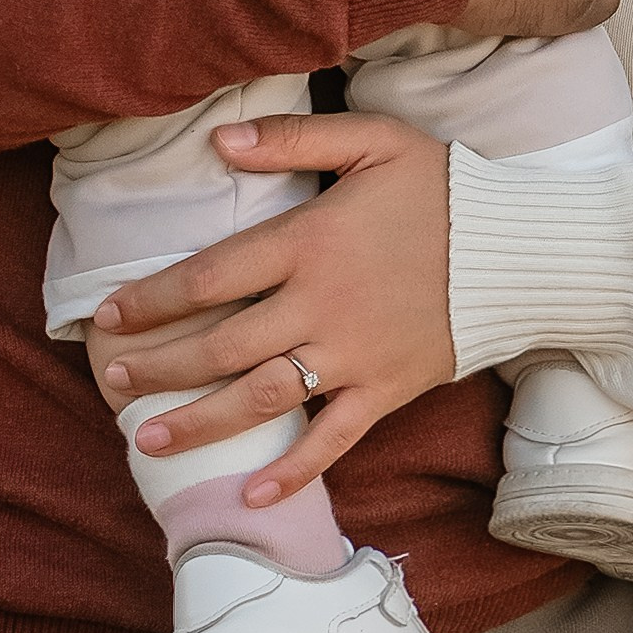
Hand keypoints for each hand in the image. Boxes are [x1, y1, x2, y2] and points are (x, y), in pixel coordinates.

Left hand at [89, 114, 454, 497]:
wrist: (523, 249)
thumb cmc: (444, 189)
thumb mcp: (374, 142)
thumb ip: (292, 140)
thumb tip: (217, 138)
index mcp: (310, 242)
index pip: (209, 276)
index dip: (152, 299)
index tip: (108, 314)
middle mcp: (322, 305)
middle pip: (221, 344)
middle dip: (159, 365)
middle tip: (110, 379)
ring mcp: (354, 354)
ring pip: (260, 398)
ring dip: (199, 422)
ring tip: (146, 439)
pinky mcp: (387, 390)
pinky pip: (331, 439)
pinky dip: (292, 472)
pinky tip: (249, 494)